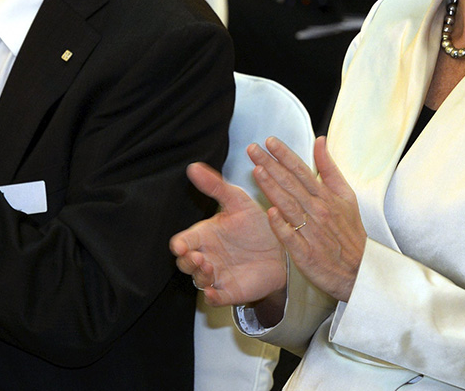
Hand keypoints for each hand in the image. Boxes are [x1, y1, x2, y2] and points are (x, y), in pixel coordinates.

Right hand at [170, 161, 286, 307]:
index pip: (183, 241)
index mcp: (205, 235)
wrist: (284, 247)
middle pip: (185, 263)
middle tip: (197, 256)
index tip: (181, 245)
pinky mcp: (230, 291)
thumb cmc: (257, 223)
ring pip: (197, 280)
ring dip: (199, 276)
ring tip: (209, 267)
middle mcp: (207, 255)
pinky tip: (213, 291)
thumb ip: (215, 186)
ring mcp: (217, 275)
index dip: (180, 245)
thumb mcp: (237, 201)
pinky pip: (214, 298)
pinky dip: (211, 297)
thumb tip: (193, 167)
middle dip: (187, 261)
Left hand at [250, 136, 365, 302]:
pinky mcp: (306, 254)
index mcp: (326, 197)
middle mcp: (318, 211)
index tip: (269, 141)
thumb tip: (320, 141)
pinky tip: (271, 213)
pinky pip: (292, 238)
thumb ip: (330, 169)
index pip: (302, 171)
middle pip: (291, 184)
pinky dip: (283, 226)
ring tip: (257, 171)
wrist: (361, 271)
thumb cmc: (350, 233)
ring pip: (289, 206)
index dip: (285, 155)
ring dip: (273, 188)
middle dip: (271, 165)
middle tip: (253, 149)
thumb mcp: (346, 196)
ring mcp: (312, 232)